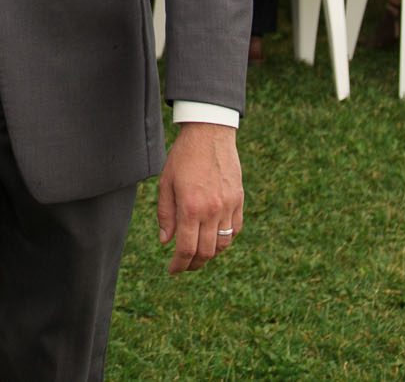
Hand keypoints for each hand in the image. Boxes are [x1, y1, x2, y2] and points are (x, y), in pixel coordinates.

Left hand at [157, 121, 242, 273]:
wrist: (209, 133)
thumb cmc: (183, 156)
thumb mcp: (166, 183)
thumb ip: (165, 214)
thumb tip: (166, 242)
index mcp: (190, 207)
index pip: (186, 248)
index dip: (179, 264)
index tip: (172, 270)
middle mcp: (212, 210)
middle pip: (206, 252)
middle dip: (193, 264)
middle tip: (184, 266)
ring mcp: (228, 206)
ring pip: (223, 245)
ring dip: (210, 255)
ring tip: (198, 255)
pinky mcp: (239, 200)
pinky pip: (235, 230)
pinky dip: (225, 240)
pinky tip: (215, 239)